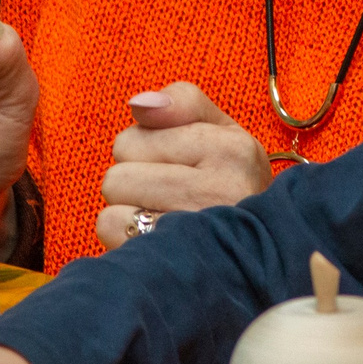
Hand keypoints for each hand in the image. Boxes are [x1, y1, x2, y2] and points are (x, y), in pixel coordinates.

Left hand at [95, 82, 268, 250]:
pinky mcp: (168, 260)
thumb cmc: (227, 189)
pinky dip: (121, 234)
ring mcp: (198, 229)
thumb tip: (139, 104)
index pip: (144, 120)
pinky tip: (152, 243)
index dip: (150, 144)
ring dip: (127, 204)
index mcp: (237, 149)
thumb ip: (183, 103)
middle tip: (170, 195)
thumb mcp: (221, 134)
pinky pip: (109, 224)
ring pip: (113, 186)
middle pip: (124, 150)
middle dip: (137, 171)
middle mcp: (224, 186)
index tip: (182, 165)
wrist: (252, 260)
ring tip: (162, 219)